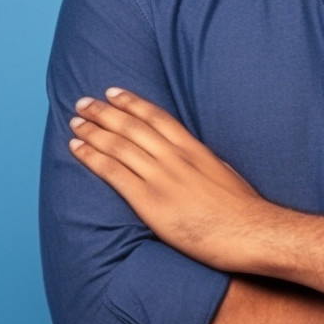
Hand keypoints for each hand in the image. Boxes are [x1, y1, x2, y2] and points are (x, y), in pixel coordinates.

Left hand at [69, 87, 272, 271]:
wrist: (248, 231)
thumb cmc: (241, 208)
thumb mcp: (223, 172)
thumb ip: (202, 162)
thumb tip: (191, 158)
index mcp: (193, 148)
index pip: (156, 117)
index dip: (131, 102)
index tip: (112, 93)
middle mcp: (174, 157)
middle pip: (132, 126)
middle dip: (104, 112)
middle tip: (82, 102)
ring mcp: (161, 178)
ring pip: (118, 145)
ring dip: (93, 131)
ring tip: (75, 123)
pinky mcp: (150, 201)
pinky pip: (114, 173)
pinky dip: (92, 157)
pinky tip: (77, 148)